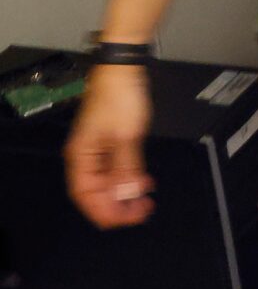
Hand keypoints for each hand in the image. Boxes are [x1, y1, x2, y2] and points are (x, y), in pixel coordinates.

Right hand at [65, 68, 154, 228]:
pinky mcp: (108, 143)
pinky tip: (142, 183)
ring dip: (125, 193)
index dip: (106, 211)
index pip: (86, 196)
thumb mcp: (127, 136)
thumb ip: (126, 168)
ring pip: (107, 183)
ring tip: (145, 200)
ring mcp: (96, 150)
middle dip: (118, 205)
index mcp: (81, 156)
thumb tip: (126, 194)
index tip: (128, 218)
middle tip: (143, 211)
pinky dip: (128, 178)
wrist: (124, 69)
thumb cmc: (119, 95)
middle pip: (96, 192)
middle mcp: (84, 156)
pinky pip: (115, 170)